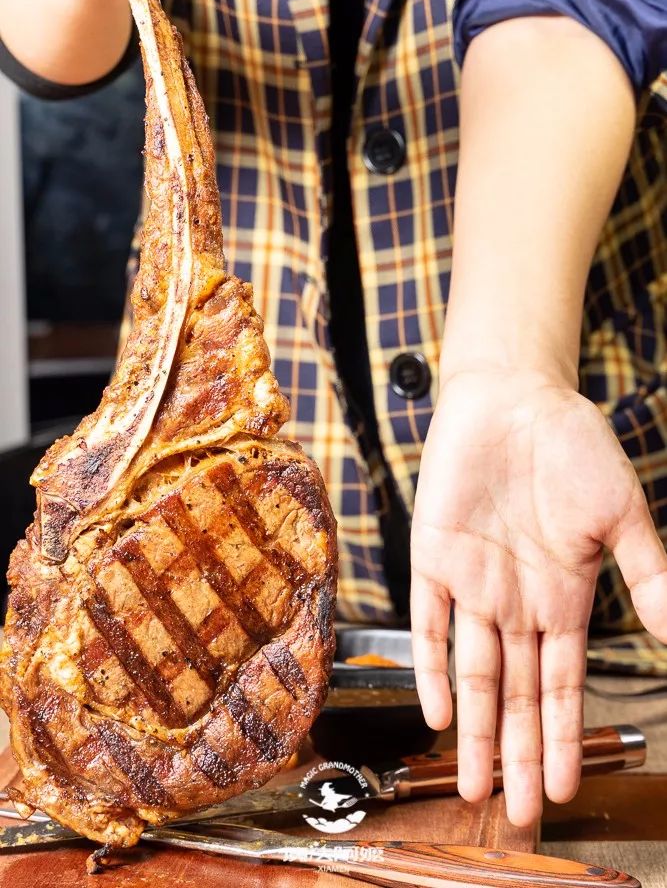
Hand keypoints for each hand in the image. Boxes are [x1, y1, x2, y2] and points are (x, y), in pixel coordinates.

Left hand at [411, 368, 666, 825]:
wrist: (516, 398)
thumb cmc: (573, 450)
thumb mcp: (622, 516)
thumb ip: (648, 575)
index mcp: (562, 597)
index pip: (561, 684)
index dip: (562, 736)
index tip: (562, 786)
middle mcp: (515, 602)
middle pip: (517, 694)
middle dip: (518, 752)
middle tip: (517, 812)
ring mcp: (473, 582)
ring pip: (474, 671)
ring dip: (476, 728)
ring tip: (476, 783)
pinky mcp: (433, 556)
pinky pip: (428, 621)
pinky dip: (431, 664)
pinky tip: (438, 709)